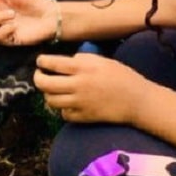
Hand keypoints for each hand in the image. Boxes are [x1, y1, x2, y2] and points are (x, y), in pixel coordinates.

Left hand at [34, 53, 148, 123]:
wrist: (137, 100)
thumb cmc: (122, 77)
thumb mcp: (103, 60)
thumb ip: (82, 59)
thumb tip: (65, 61)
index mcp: (83, 67)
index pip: (53, 63)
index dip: (42, 62)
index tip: (40, 61)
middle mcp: (78, 85)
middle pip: (44, 84)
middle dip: (38, 78)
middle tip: (40, 76)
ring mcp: (80, 102)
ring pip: (50, 100)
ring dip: (48, 94)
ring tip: (53, 90)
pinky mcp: (83, 117)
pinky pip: (63, 114)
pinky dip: (62, 108)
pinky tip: (67, 103)